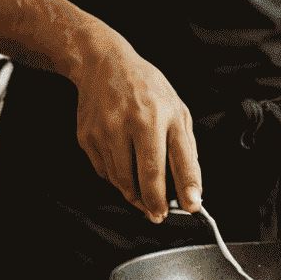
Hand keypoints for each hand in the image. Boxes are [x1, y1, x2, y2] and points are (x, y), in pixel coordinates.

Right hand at [72, 38, 200, 222]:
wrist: (104, 64)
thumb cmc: (146, 89)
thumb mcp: (176, 109)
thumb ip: (185, 147)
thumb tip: (190, 187)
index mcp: (165, 114)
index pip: (180, 158)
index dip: (187, 186)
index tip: (192, 206)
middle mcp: (137, 121)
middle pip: (147, 177)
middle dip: (156, 203)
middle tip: (159, 215)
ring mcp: (108, 130)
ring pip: (123, 180)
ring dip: (134, 193)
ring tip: (142, 193)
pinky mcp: (88, 137)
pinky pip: (104, 172)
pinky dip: (116, 177)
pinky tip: (122, 163)